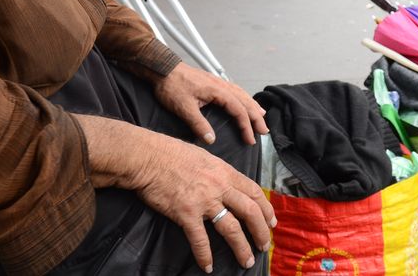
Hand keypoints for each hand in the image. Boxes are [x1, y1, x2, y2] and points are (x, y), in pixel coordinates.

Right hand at [132, 131, 274, 271]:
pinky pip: (200, 239)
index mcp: (224, 171)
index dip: (266, 209)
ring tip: (247, 261)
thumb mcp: (203, 155)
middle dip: (261, 231)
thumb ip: (217, 170)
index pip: (254, 191)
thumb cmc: (170, 153)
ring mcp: (204, 201)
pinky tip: (208, 266)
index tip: (271, 222)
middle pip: (250, 211)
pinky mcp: (186, 213)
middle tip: (264, 245)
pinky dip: (205, 255)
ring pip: (232, 228)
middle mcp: (219, 187)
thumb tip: (225, 181)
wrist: (147, 157)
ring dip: (242, 247)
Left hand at [154, 63, 268, 145]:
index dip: (246, 126)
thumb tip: (211, 140)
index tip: (250, 140)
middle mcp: (221, 85)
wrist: (162, 68)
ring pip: (241, 94)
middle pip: (245, 101)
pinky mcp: (212, 82)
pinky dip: (243, 98)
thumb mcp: (183, 108)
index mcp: (217, 91)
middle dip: (256, 117)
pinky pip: (235, 90)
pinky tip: (243, 101)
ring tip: (261, 117)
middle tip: (264, 132)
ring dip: (252, 106)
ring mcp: (217, 82)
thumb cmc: (171, 86)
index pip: (238, 110)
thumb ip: (198, 124)